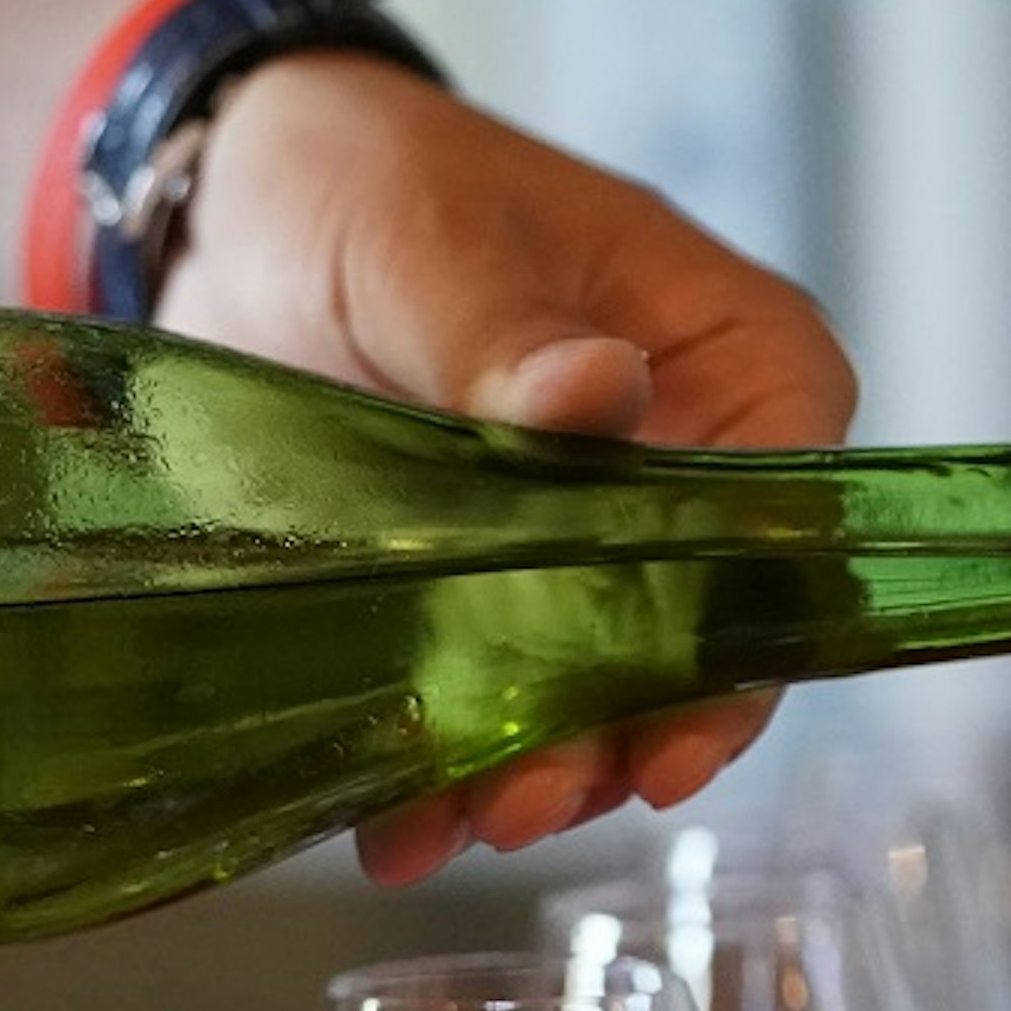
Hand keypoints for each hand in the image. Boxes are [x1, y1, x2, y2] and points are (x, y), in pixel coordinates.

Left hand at [153, 54, 857, 884]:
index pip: (786, 519)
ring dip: (529, 778)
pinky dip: (441, 779)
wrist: (224, 214)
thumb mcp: (428, 239)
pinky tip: (390, 830)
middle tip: (527, 802)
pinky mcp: (478, 606)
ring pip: (596, 700)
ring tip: (452, 825)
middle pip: (696, 643)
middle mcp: (681, 474)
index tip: (676, 734)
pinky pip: (488, 712)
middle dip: (614, 740)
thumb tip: (596, 392)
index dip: (741, 642)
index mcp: (729, 361)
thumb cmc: (366, 180)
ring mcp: (581, 555)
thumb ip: (504, 328)